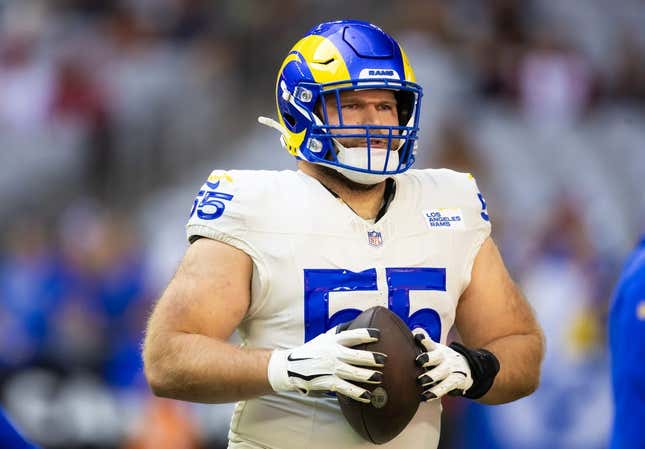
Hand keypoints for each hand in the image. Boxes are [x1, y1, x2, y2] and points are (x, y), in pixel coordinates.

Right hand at [268, 325, 385, 402]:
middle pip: (355, 356)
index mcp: (333, 340)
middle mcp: (333, 353)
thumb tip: (354, 322)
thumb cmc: (312, 350)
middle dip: (371, 358)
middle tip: (384, 360)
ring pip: (353, 373)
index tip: (378, 334)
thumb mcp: (324, 338)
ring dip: (367, 376)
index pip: (352, 335)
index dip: (365, 334)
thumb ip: (339, 333)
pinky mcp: (328, 382)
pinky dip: (357, 393)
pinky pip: (346, 388)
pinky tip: (367, 396)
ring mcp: (331, 368)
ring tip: (379, 378)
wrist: (291, 366)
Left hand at [413, 329, 472, 399]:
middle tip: (418, 362)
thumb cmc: (442, 359)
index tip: (417, 337)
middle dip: (429, 358)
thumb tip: (415, 331)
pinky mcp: (456, 381)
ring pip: (442, 373)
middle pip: (438, 356)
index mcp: (437, 349)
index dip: (424, 340)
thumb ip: (425, 342)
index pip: (431, 343)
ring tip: (421, 381)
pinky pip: (446, 387)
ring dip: (432, 377)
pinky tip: (426, 396)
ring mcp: (451, 369)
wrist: (467, 367)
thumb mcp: (435, 349)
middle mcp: (445, 358)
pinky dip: (436, 392)